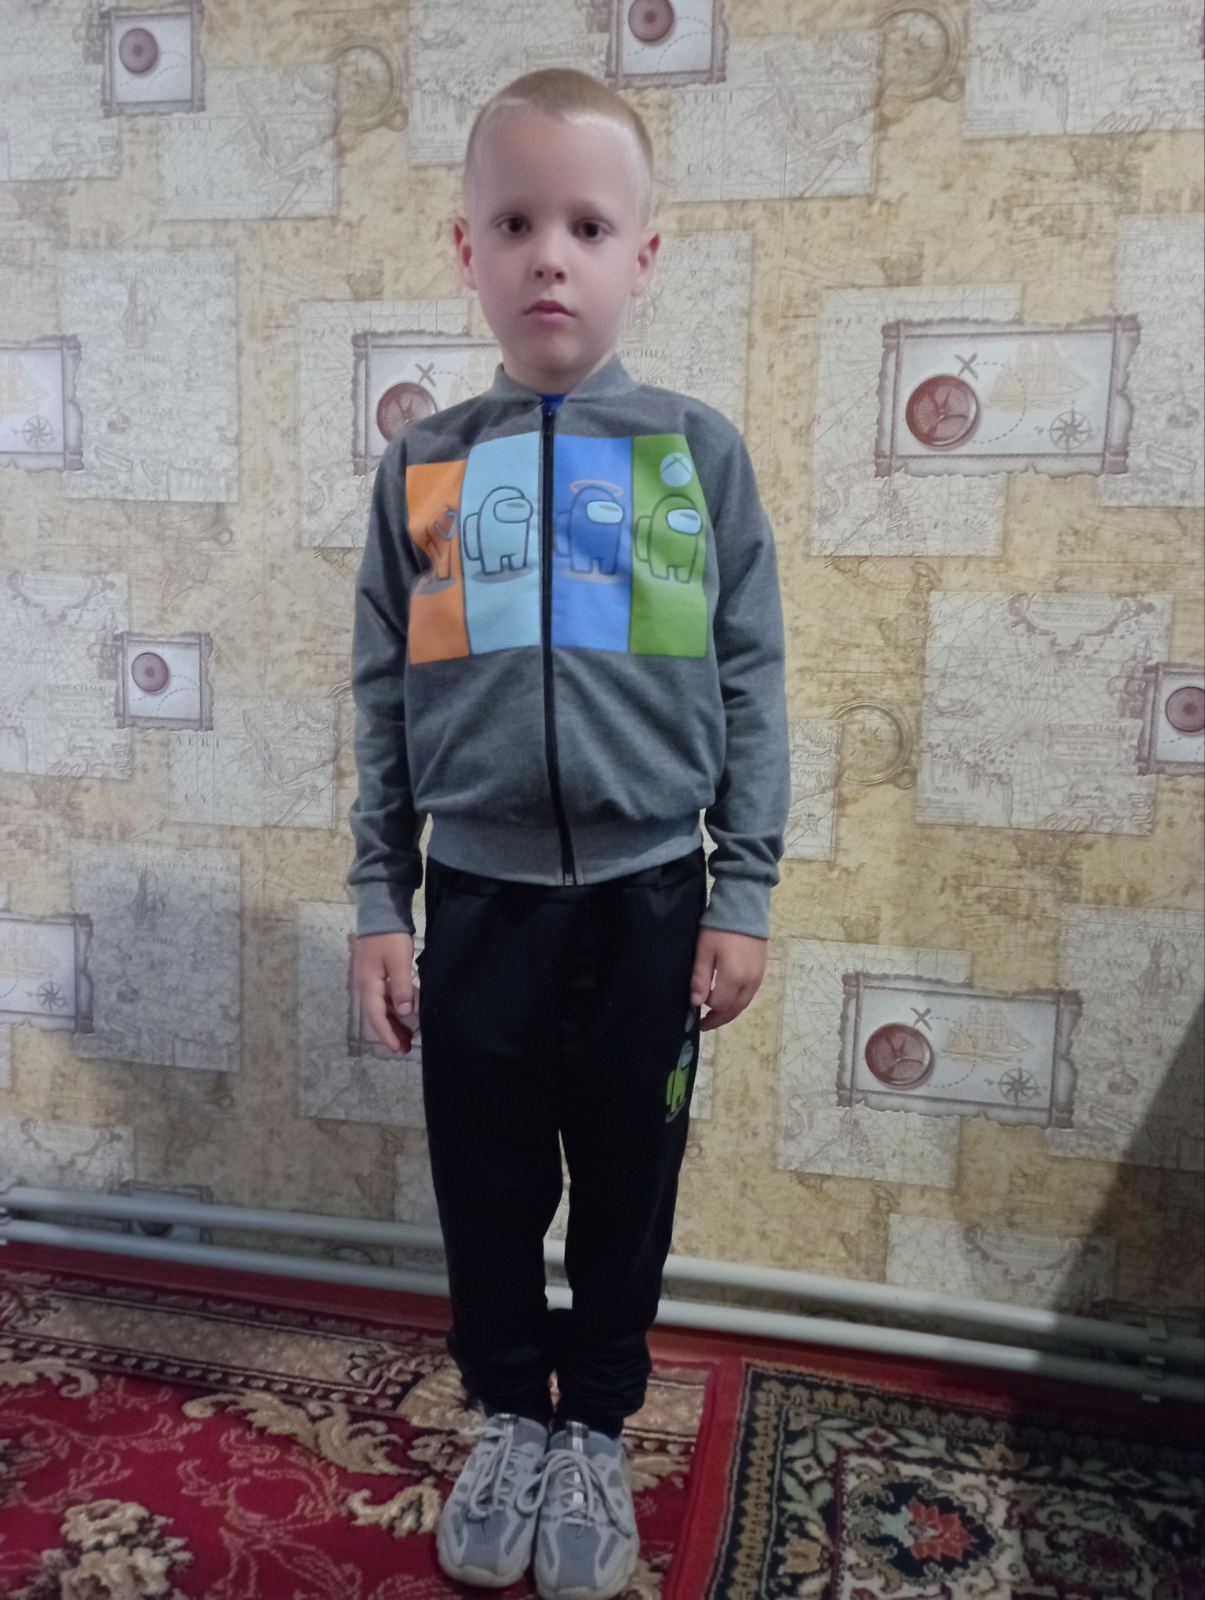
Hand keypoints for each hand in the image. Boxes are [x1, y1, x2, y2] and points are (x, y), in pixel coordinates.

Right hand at [353, 931, 417, 1054]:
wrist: (380, 914)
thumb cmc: (390, 937)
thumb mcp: (399, 961)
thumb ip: (401, 987)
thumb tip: (405, 1013)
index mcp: (368, 985)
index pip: (376, 1017)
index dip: (387, 1035)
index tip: (397, 1049)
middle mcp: (364, 986)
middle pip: (376, 1016)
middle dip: (390, 1033)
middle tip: (405, 1049)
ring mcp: (369, 981)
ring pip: (380, 1008)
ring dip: (392, 1023)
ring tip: (407, 1037)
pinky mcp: (375, 976)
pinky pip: (383, 998)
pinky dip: (394, 1009)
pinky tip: (405, 1014)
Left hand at [690, 928, 766, 1031]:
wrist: (744, 908)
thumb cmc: (719, 929)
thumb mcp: (704, 951)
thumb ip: (700, 978)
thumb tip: (696, 1002)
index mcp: (734, 977)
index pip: (719, 1005)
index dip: (707, 1008)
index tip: (695, 1005)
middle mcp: (749, 982)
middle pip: (734, 1009)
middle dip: (718, 1019)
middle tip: (704, 1025)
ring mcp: (758, 977)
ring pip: (743, 1004)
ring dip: (729, 1012)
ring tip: (715, 1016)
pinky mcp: (762, 972)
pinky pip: (750, 995)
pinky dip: (738, 1002)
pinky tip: (729, 1000)